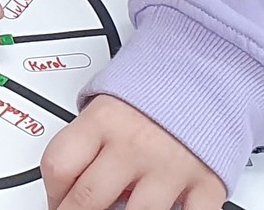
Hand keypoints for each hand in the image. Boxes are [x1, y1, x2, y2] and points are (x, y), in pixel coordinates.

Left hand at [42, 95, 225, 209]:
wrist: (212, 66)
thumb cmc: (159, 84)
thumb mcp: (111, 100)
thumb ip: (91, 139)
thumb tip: (73, 178)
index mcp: (104, 120)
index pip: (59, 167)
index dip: (52, 193)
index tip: (56, 201)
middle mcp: (133, 144)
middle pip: (88, 200)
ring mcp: (169, 166)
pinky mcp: (206, 182)